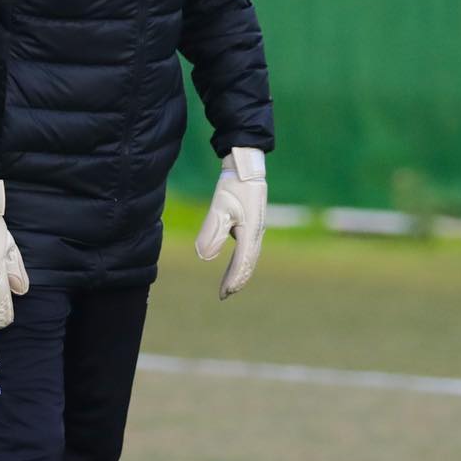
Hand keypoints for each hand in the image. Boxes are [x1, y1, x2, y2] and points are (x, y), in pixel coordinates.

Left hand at [195, 148, 266, 299]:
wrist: (246, 165)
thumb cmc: (233, 185)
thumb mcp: (219, 207)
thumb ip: (212, 231)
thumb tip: (203, 257)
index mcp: (250, 231)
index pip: (242, 262)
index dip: (233, 279)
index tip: (224, 293)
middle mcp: (257, 233)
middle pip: (248, 263)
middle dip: (237, 279)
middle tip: (226, 294)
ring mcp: (257, 228)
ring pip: (250, 256)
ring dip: (240, 271)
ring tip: (230, 284)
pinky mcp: (253, 222)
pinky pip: (248, 247)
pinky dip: (242, 259)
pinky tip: (234, 262)